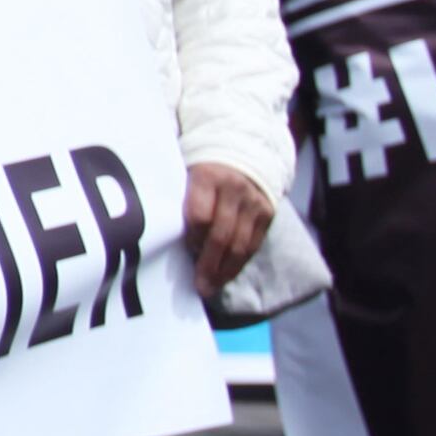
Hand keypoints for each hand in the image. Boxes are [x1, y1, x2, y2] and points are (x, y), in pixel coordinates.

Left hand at [184, 161, 275, 294]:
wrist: (240, 148)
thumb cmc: (201, 169)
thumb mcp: (185, 172)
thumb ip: (180, 200)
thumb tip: (167, 239)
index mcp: (208, 177)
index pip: (200, 216)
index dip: (192, 238)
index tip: (186, 252)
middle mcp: (235, 189)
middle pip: (221, 235)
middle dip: (209, 265)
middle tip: (200, 287)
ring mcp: (254, 202)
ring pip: (241, 244)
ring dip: (225, 271)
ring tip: (212, 287)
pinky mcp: (268, 212)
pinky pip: (254, 244)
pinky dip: (239, 263)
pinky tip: (226, 276)